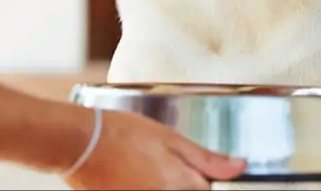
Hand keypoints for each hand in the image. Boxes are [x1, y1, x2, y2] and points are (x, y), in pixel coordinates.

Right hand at [64, 109, 245, 189]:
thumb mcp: (170, 138)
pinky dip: (149, 185)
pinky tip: (139, 175)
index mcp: (184, 186)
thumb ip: (207, 158)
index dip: (208, 180)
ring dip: (168, 183)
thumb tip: (240, 166)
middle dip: (186, 182)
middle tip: (166, 165)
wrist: (80, 144)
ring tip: (149, 168)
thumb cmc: (122, 134)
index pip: (210, 190)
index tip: (198, 171)